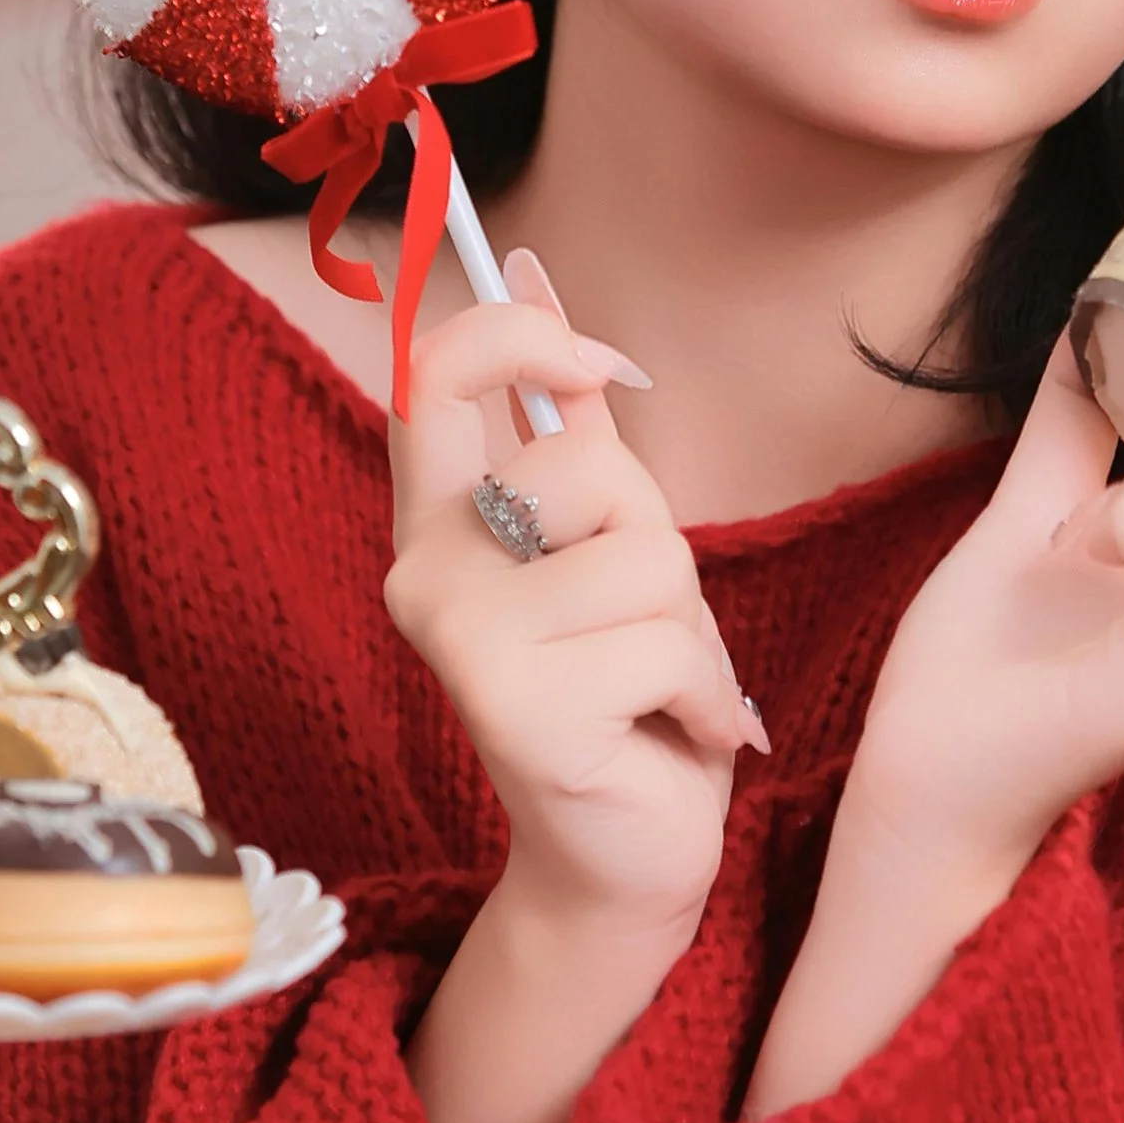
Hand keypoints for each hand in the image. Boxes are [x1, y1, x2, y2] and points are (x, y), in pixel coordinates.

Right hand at [382, 251, 762, 938]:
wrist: (621, 858)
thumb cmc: (619, 694)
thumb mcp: (601, 542)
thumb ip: (566, 419)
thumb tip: (531, 264)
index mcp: (436, 521)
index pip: (431, 372)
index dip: (519, 336)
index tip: (598, 370)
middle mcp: (421, 573)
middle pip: (585, 467)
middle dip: (657, 544)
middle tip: (641, 631)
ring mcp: (460, 642)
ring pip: (644, 557)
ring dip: (690, 632)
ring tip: (656, 691)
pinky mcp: (518, 709)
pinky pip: (666, 644)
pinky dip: (702, 694)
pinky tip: (669, 738)